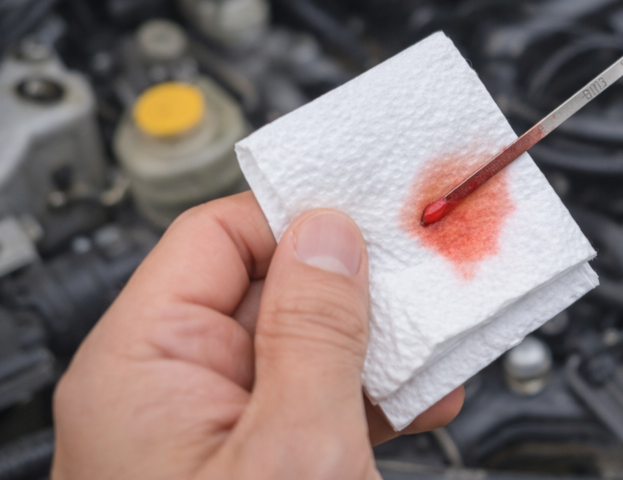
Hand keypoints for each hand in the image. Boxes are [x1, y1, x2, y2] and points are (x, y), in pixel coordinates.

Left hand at [52, 192, 463, 478]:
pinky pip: (317, 404)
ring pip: (306, 347)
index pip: (220, 236)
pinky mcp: (258, 467)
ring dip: (379, 341)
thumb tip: (328, 234)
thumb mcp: (293, 450)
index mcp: (145, 365)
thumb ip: (313, 329)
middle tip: (424, 267)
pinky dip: (374, 396)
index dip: (300, 213)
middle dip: (358, 281)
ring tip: (441, 334)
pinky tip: (425, 397)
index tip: (371, 203)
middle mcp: (172, 391)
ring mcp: (217, 435)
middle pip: (273, 287)